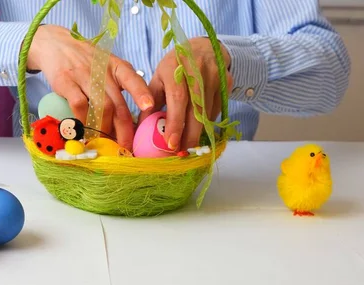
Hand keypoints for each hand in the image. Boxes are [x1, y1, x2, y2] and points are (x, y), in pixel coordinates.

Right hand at [27, 24, 153, 149]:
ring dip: (106, 128)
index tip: (149, 107)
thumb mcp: (107, 65)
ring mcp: (83, 75)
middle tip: (127, 146)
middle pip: (118, 103)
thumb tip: (130, 120)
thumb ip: (119, 86)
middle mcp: (103, 70)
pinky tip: (86, 130)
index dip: (141, 93)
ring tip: (106, 141)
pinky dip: (85, 121)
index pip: (132, 79)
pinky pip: (79, 105)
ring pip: (102, 106)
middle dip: (124, 129)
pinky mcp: (66, 81)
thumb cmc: (86, 61)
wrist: (56, 44)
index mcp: (116, 66)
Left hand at [143, 37, 232, 151]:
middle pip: (196, 108)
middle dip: (189, 134)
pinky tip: (199, 131)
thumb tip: (142, 128)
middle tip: (182, 153)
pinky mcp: (226, 82)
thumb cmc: (176, 66)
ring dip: (199, 132)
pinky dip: (208, 123)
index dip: (175, 122)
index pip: (177, 98)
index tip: (171, 143)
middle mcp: (196, 71)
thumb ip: (151, 101)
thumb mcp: (159, 78)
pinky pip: (217, 109)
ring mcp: (214, 76)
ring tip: (189, 147)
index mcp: (174, 68)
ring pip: (208, 111)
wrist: (204, 48)